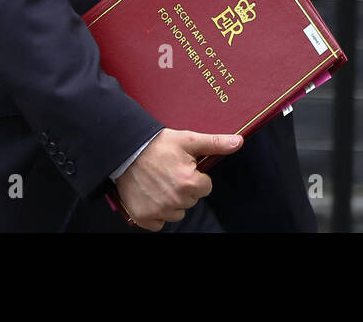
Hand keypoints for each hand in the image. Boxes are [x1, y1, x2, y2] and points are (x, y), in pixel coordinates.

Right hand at [113, 129, 242, 230]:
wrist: (125, 149)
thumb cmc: (157, 144)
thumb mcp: (188, 140)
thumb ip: (215, 143)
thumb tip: (238, 142)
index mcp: (189, 183)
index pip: (206, 187)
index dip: (196, 176)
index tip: (182, 166)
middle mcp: (175, 200)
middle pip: (191, 200)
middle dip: (184, 188)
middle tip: (169, 172)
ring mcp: (159, 210)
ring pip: (177, 212)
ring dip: (172, 201)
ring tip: (159, 182)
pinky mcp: (144, 217)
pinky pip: (159, 223)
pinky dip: (156, 213)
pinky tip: (151, 195)